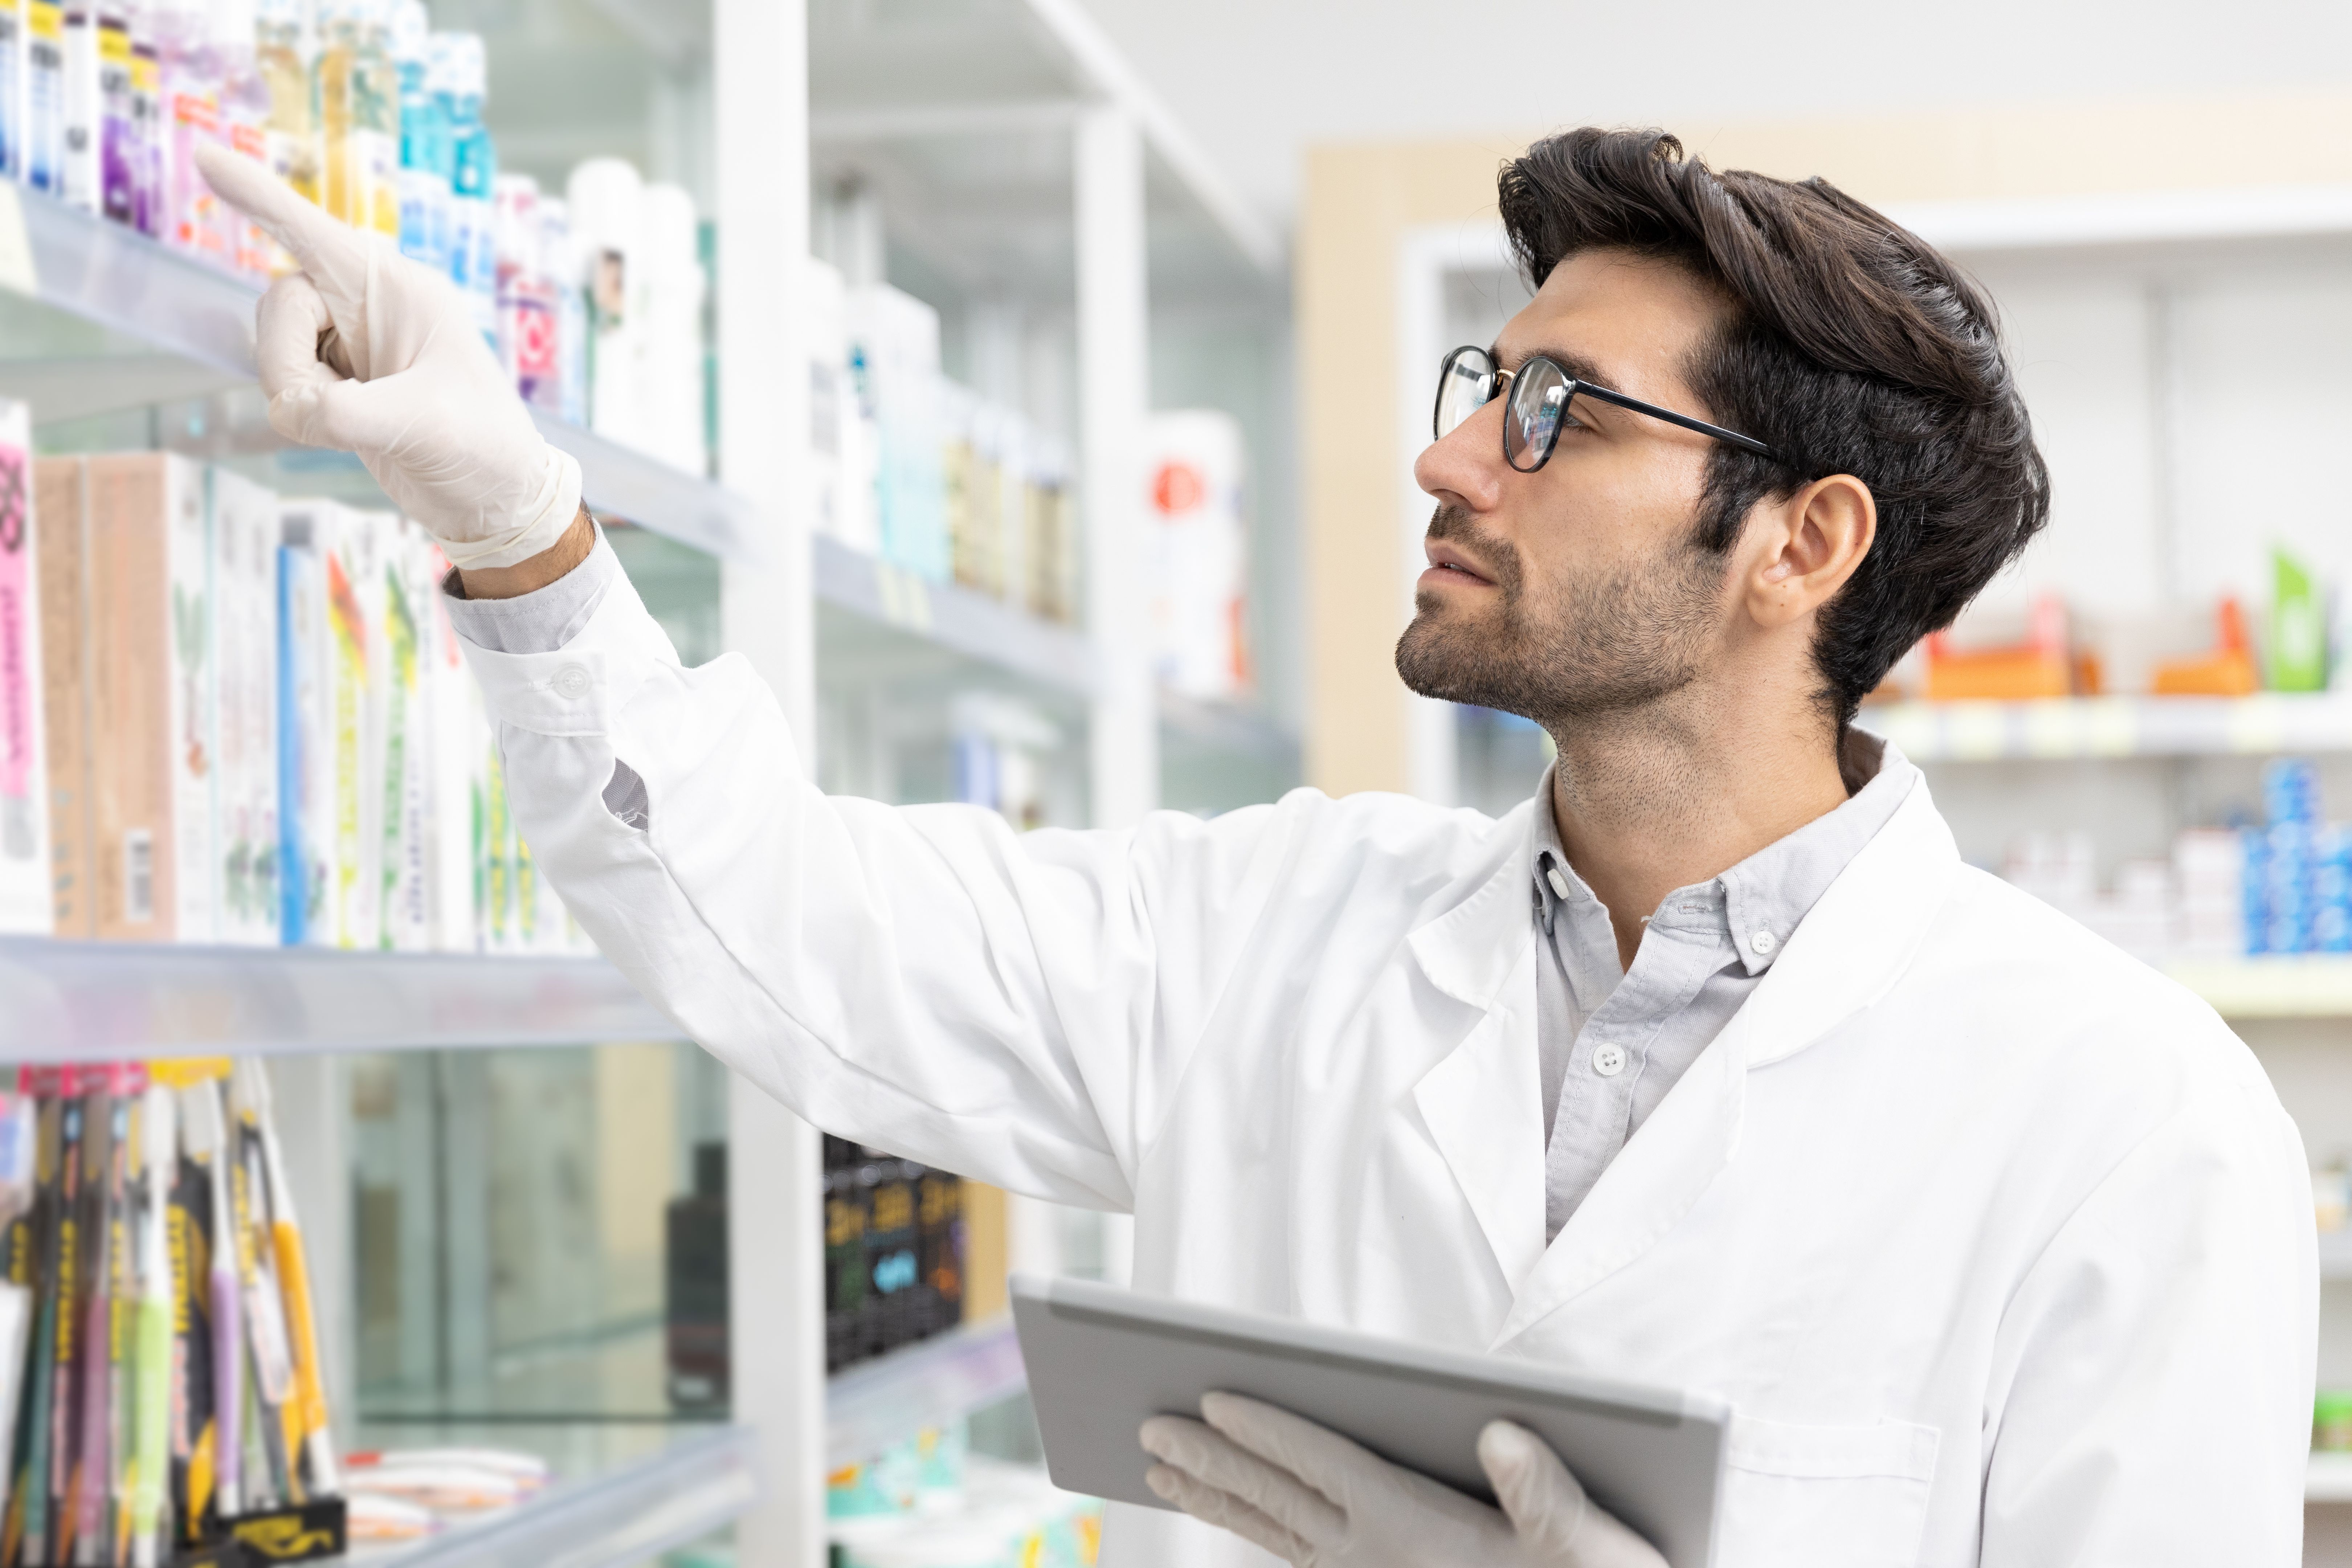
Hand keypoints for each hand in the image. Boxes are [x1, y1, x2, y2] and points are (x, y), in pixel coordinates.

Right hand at [194, 142, 580, 570]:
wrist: (498, 499)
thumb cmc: (483, 448)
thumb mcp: (423, 425)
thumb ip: (347, 414)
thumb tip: (291, 409)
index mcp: (397, 288)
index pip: (310, 232)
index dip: (255, 195)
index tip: (203, 154)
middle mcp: (369, 305)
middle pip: (278, 304)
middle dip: (286, 362)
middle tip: (331, 412)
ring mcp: (351, 342)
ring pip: (274, 349)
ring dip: (301, 395)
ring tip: (366, 424)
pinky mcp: (337, 380)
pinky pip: (285, 385)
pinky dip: (305, 415)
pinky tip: (356, 431)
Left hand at [1139, 1392, 1665, 1567]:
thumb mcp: (1593, 1546)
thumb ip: (1548, 1496)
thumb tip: (1500, 1433)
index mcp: (1418, 1533)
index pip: (1326, 1468)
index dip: (1269, 1431)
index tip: (1209, 1400)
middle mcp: (1379, 1561)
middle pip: (1279, 1500)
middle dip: (1211, 1460)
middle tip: (1145, 1428)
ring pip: (1275, 1533)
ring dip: (1217, 1497)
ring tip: (1159, 1469)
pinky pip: (1297, 1557)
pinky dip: (1255, 1532)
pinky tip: (1237, 1520)